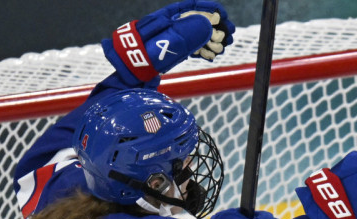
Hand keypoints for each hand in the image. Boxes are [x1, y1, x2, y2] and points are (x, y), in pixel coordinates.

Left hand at [102, 1, 236, 83]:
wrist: (126, 74)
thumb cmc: (139, 56)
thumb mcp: (163, 43)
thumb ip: (185, 33)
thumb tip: (206, 24)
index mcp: (164, 19)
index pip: (188, 7)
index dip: (207, 8)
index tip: (222, 14)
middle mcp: (169, 28)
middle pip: (196, 22)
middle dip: (214, 26)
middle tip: (230, 34)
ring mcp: (171, 41)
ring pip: (196, 36)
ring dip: (212, 40)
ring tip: (225, 46)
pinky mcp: (172, 53)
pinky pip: (191, 49)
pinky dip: (203, 51)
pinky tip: (213, 55)